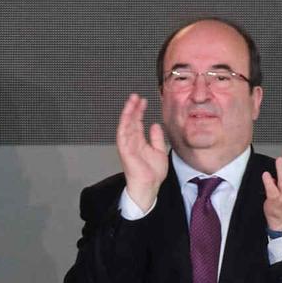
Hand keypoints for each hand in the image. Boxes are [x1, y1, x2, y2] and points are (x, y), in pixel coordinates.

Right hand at [115, 93, 170, 210]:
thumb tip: (155, 125)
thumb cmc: (153, 173)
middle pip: (130, 121)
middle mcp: (132, 142)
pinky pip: (122, 135)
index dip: (139, 111)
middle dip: (132, 108)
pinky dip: (124, 124)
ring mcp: (127, 146)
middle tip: (135, 96)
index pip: (137, 123)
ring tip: (131, 101)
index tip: (143, 101)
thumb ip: (156, 138)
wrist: (149, 186)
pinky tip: (127, 114)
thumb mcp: (159, 151)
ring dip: (127, 112)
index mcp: (139, 142)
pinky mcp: (125, 151)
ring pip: (125, 125)